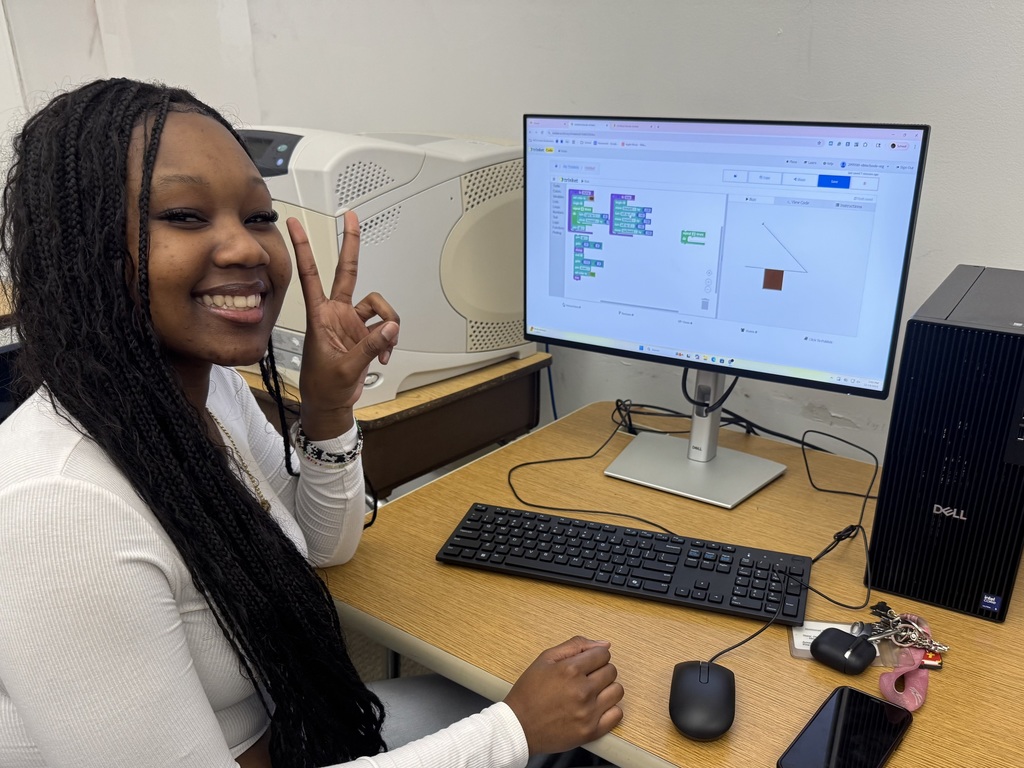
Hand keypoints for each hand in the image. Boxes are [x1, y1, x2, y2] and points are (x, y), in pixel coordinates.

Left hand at [287, 212, 399, 437]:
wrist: (331, 404)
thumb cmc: (323, 386)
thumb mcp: (345, 367)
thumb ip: (369, 346)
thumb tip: (391, 328)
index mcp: (320, 316)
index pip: (310, 275)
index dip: (303, 248)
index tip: (295, 225)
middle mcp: (336, 313)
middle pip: (347, 272)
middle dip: (350, 245)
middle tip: (351, 217)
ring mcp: (352, 323)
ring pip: (377, 304)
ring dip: (388, 322)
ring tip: (384, 346)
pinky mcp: (365, 334)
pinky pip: (386, 326)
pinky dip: (389, 339)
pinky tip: (383, 355)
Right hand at [503, 636, 623, 755]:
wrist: (519, 727)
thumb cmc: (529, 692)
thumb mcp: (545, 659)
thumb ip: (575, 646)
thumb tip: (603, 644)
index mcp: (570, 670)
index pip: (603, 654)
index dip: (594, 657)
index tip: (587, 664)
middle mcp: (582, 690)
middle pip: (611, 671)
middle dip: (600, 671)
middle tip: (585, 678)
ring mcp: (588, 712)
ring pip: (617, 691)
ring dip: (607, 689)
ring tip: (591, 693)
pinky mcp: (591, 731)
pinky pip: (617, 714)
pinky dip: (610, 710)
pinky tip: (596, 708)